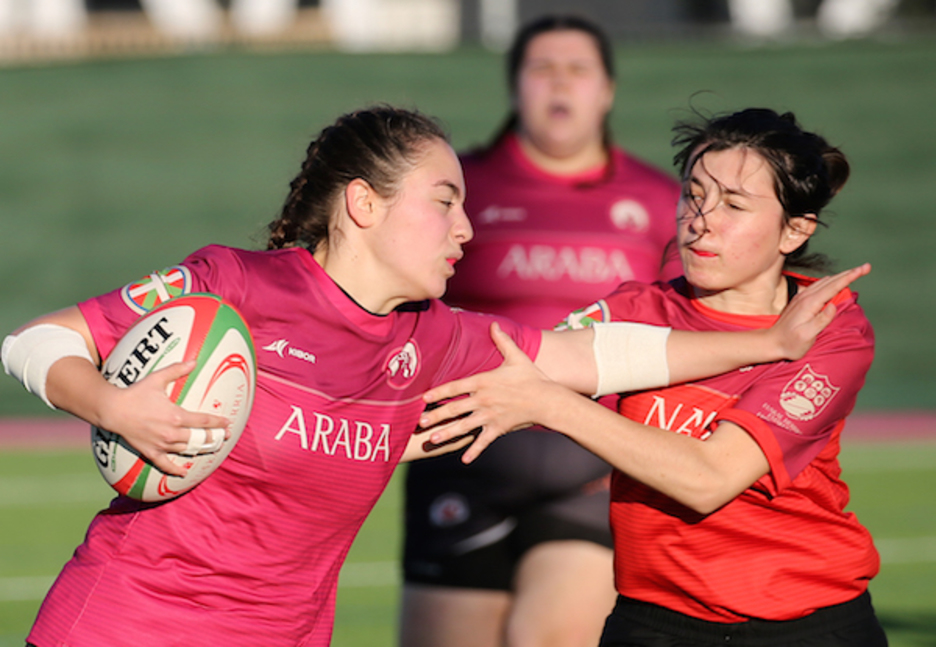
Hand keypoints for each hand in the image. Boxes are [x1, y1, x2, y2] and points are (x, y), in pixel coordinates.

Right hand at [96, 360, 229, 476]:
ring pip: (187, 450)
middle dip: (214, 438)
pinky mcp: (150, 452)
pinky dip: (176, 469)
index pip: (203, 422)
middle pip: (199, 438)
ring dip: (200, 450)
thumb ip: (177, 370)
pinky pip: (165, 465)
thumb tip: (194, 361)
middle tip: (225, 437)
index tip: (228, 423)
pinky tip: (184, 472)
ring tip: (211, 448)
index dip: (218, 423)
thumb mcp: (157, 379)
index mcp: (176, 416)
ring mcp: (161, 444)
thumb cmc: (136, 393)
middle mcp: (171, 433)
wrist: (112, 410)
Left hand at [420, 322, 559, 463]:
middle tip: (420, 422)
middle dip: (436, 416)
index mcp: (484, 382)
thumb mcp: (516, 356)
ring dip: (447, 434)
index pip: (455, 387)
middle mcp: (483, 400)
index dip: (438, 392)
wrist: (547, 400)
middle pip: (454, 408)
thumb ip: (502, 341)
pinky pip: (484, 441)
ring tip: (432, 440)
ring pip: (464, 427)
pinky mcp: (499, 428)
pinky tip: (464, 460)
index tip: (424, 397)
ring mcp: (490, 416)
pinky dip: (474, 451)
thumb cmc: (531, 377)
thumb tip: (494, 324)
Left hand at [771, 263, 870, 359]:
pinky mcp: (800, 301)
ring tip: (855, 272)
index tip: (865, 268)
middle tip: (866, 267)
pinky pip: (818, 286)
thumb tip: (833, 305)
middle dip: (850, 272)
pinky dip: (830, 282)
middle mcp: (806, 297)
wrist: (771, 343)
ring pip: (825, 281)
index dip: (851, 276)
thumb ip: (821, 320)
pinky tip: (833, 282)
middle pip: (832, 280)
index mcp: (810, 303)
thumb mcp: (807, 335)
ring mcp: (802, 298)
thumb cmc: (790, 343)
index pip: (834, 286)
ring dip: (841, 276)